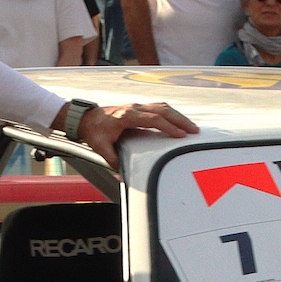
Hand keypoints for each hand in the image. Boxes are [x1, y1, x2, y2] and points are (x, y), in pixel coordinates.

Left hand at [74, 102, 198, 169]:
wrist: (86, 118)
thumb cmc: (94, 130)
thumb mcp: (101, 147)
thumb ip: (113, 160)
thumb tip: (123, 175)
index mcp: (127, 116)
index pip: (153, 119)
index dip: (169, 126)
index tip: (181, 135)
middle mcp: (134, 108)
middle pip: (163, 110)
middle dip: (180, 120)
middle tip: (194, 130)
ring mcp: (137, 106)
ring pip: (163, 106)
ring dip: (178, 116)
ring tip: (191, 127)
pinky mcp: (139, 108)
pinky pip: (159, 107)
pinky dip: (172, 113)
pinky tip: (179, 121)